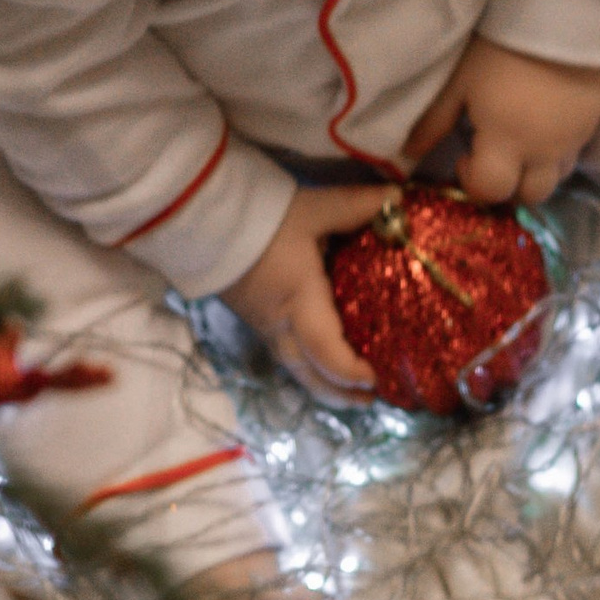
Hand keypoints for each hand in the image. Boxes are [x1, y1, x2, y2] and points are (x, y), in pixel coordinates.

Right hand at [218, 183, 392, 395]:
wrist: (200, 218)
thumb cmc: (260, 217)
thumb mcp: (313, 208)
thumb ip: (356, 206)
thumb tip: (399, 199)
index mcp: (301, 300)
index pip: (327, 352)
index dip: (351, 373)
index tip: (375, 380)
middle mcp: (281, 323)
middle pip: (310, 375)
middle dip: (340, 394)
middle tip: (370, 401)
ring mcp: (264, 324)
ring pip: (295, 368)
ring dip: (324, 384)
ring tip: (351, 392)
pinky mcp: (254, 317)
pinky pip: (285, 353)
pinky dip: (308, 365)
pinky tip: (321, 359)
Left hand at [404, 36, 599, 205]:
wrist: (558, 12)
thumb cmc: (498, 46)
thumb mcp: (458, 82)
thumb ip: (432, 122)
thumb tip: (408, 154)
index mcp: (507, 143)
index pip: (491, 191)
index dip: (473, 182)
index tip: (465, 155)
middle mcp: (544, 151)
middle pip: (529, 196)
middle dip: (508, 186)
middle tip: (493, 154)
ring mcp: (573, 138)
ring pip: (556, 177)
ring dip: (534, 170)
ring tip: (520, 138)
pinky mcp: (593, 121)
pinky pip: (574, 151)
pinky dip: (556, 149)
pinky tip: (543, 121)